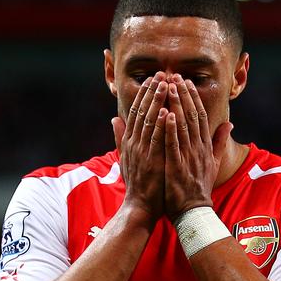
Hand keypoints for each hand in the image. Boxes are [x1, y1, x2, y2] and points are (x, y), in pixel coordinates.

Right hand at [112, 72, 168, 219]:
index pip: (136, 111)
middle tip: (162, 73)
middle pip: (142, 111)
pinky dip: (160, 125)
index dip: (144, 93)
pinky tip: (166, 111)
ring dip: (157, 102)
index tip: (153, 79)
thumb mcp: (126, 157)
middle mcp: (134, 143)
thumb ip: (120, 137)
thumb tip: (113, 118)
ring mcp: (142, 151)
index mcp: (130, 141)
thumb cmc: (138, 183)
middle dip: (152, 91)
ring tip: (165, 84)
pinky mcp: (151, 161)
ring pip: (149, 121)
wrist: (140, 206)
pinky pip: (156, 140)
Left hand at [164, 74, 232, 220]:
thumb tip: (229, 123)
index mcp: (204, 146)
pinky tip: (165, 114)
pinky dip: (170, 129)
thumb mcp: (213, 163)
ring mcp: (188, 157)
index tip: (185, 82)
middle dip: (183, 95)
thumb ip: (219, 142)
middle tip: (175, 76)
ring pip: (183, 126)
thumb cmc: (199, 187)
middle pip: (192, 116)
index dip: (193, 97)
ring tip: (169, 87)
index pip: (200, 116)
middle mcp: (198, 148)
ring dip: (176, 105)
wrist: (194, 212)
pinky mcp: (177, 167)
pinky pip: (174, 145)